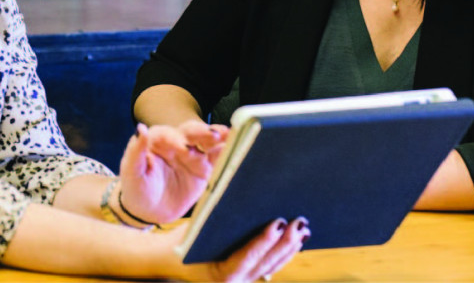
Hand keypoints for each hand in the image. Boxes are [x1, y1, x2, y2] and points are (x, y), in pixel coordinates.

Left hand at [118, 120, 228, 224]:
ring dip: (219, 137)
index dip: (175, 139)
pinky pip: (218, 157)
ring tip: (231, 135)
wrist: (150, 211)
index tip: (183, 148)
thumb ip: (135, 151)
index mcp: (157, 140)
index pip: (167, 134)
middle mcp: (177, 143)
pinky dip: (228, 152)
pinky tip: (239, 147)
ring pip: (207, 141)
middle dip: (202, 132)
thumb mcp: (132, 172)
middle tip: (213, 135)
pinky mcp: (205, 167)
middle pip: (191, 132)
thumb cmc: (137, 189)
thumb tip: (140, 129)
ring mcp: (193, 154)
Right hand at [179, 217, 309, 281]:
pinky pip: (270, 266)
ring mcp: (244, 282)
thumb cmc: (182, 242)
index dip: (264, 241)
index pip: (246, 258)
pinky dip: (284, 253)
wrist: (170, 260)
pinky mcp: (249, 277)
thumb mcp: (195, 230)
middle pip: (266, 263)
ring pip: (272, 266)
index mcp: (220, 275)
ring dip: (290, 248)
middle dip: (285, 243)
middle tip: (299, 222)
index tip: (279, 224)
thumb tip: (241, 198)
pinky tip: (296, 240)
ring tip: (303, 229)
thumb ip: (217, 220)